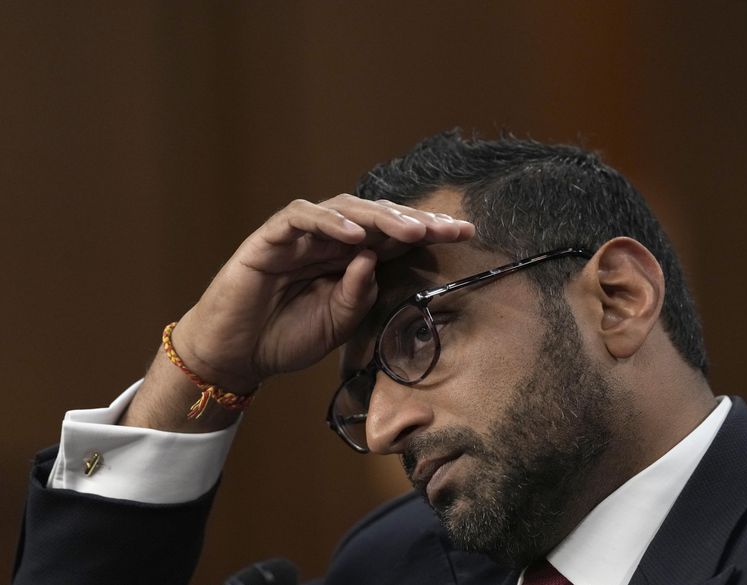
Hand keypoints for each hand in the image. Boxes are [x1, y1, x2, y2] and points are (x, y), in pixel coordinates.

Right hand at [166, 194, 473, 391]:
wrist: (236, 356)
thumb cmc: (287, 338)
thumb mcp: (338, 323)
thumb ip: (359, 294)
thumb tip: (374, 260)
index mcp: (350, 260)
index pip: (395, 237)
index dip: (428, 233)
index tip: (466, 233)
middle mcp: (330, 240)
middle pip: (379, 217)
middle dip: (416, 221)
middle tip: (449, 228)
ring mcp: (300, 236)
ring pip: (346, 209)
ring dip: (381, 218)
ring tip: (411, 231)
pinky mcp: (270, 238)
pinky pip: (301, 218)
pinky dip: (329, 222)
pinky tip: (355, 235)